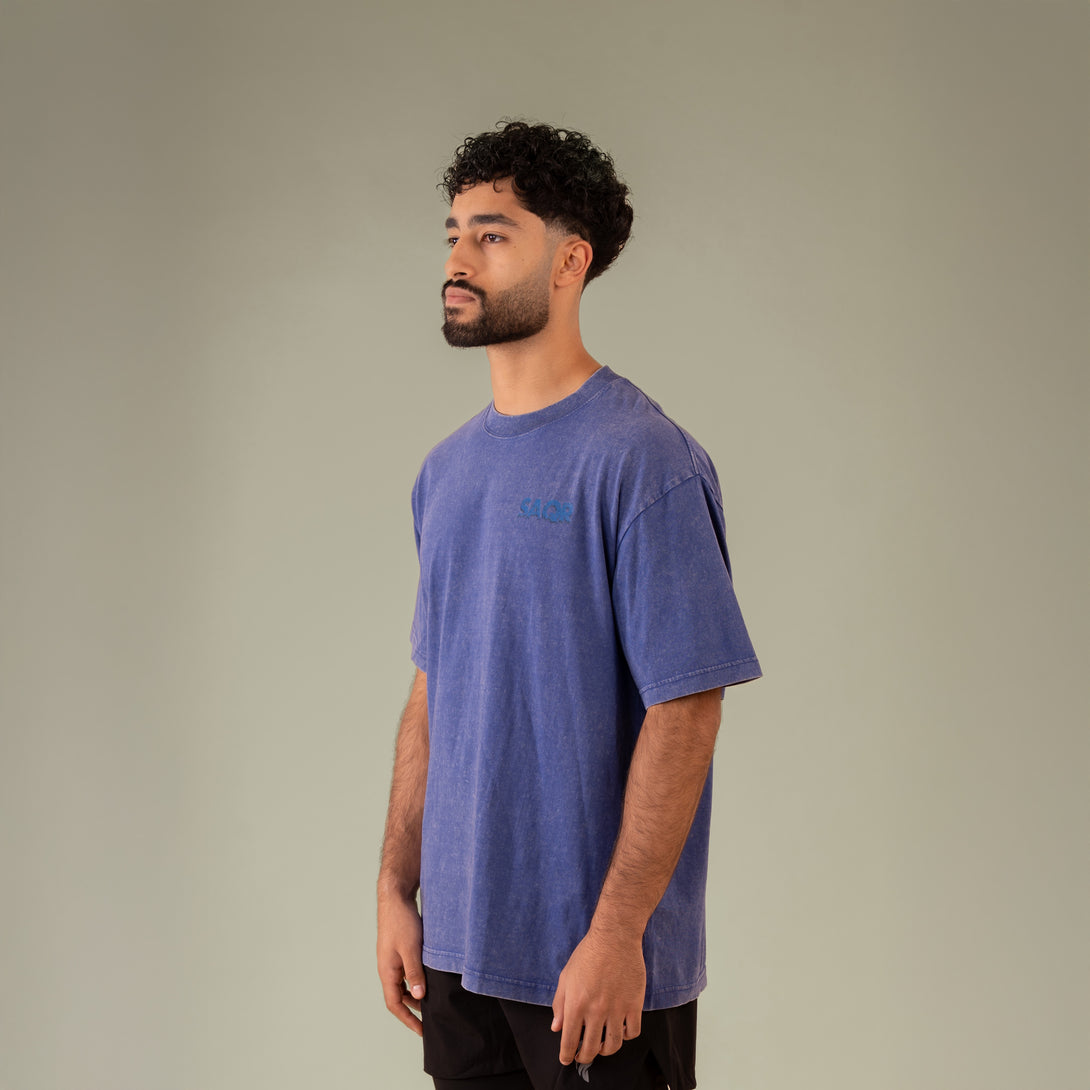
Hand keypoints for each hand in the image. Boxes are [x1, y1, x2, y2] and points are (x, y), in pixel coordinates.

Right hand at [376, 892, 425, 1035]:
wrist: (396, 896)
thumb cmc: (401, 921)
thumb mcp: (411, 949)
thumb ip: (415, 973)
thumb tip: (418, 998)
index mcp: (387, 971)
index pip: (395, 1004)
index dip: (408, 1020)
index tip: (422, 1031)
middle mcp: (388, 967)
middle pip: (399, 996)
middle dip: (414, 1010)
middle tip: (432, 1017)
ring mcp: (393, 959)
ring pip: (404, 983)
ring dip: (417, 993)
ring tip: (434, 999)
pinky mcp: (400, 949)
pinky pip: (407, 971)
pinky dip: (418, 978)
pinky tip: (431, 976)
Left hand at [550, 926, 645, 1065]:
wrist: (614, 938)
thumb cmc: (587, 954)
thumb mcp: (566, 976)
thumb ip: (559, 1004)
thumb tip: (556, 1027)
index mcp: (576, 1005)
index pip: (569, 1041)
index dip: (567, 1055)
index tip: (566, 1059)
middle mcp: (596, 1011)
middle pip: (590, 1048)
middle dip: (584, 1057)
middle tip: (583, 1055)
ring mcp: (616, 1009)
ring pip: (612, 1045)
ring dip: (605, 1051)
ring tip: (601, 1046)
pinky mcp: (634, 1005)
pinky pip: (632, 1032)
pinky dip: (626, 1037)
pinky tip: (620, 1030)